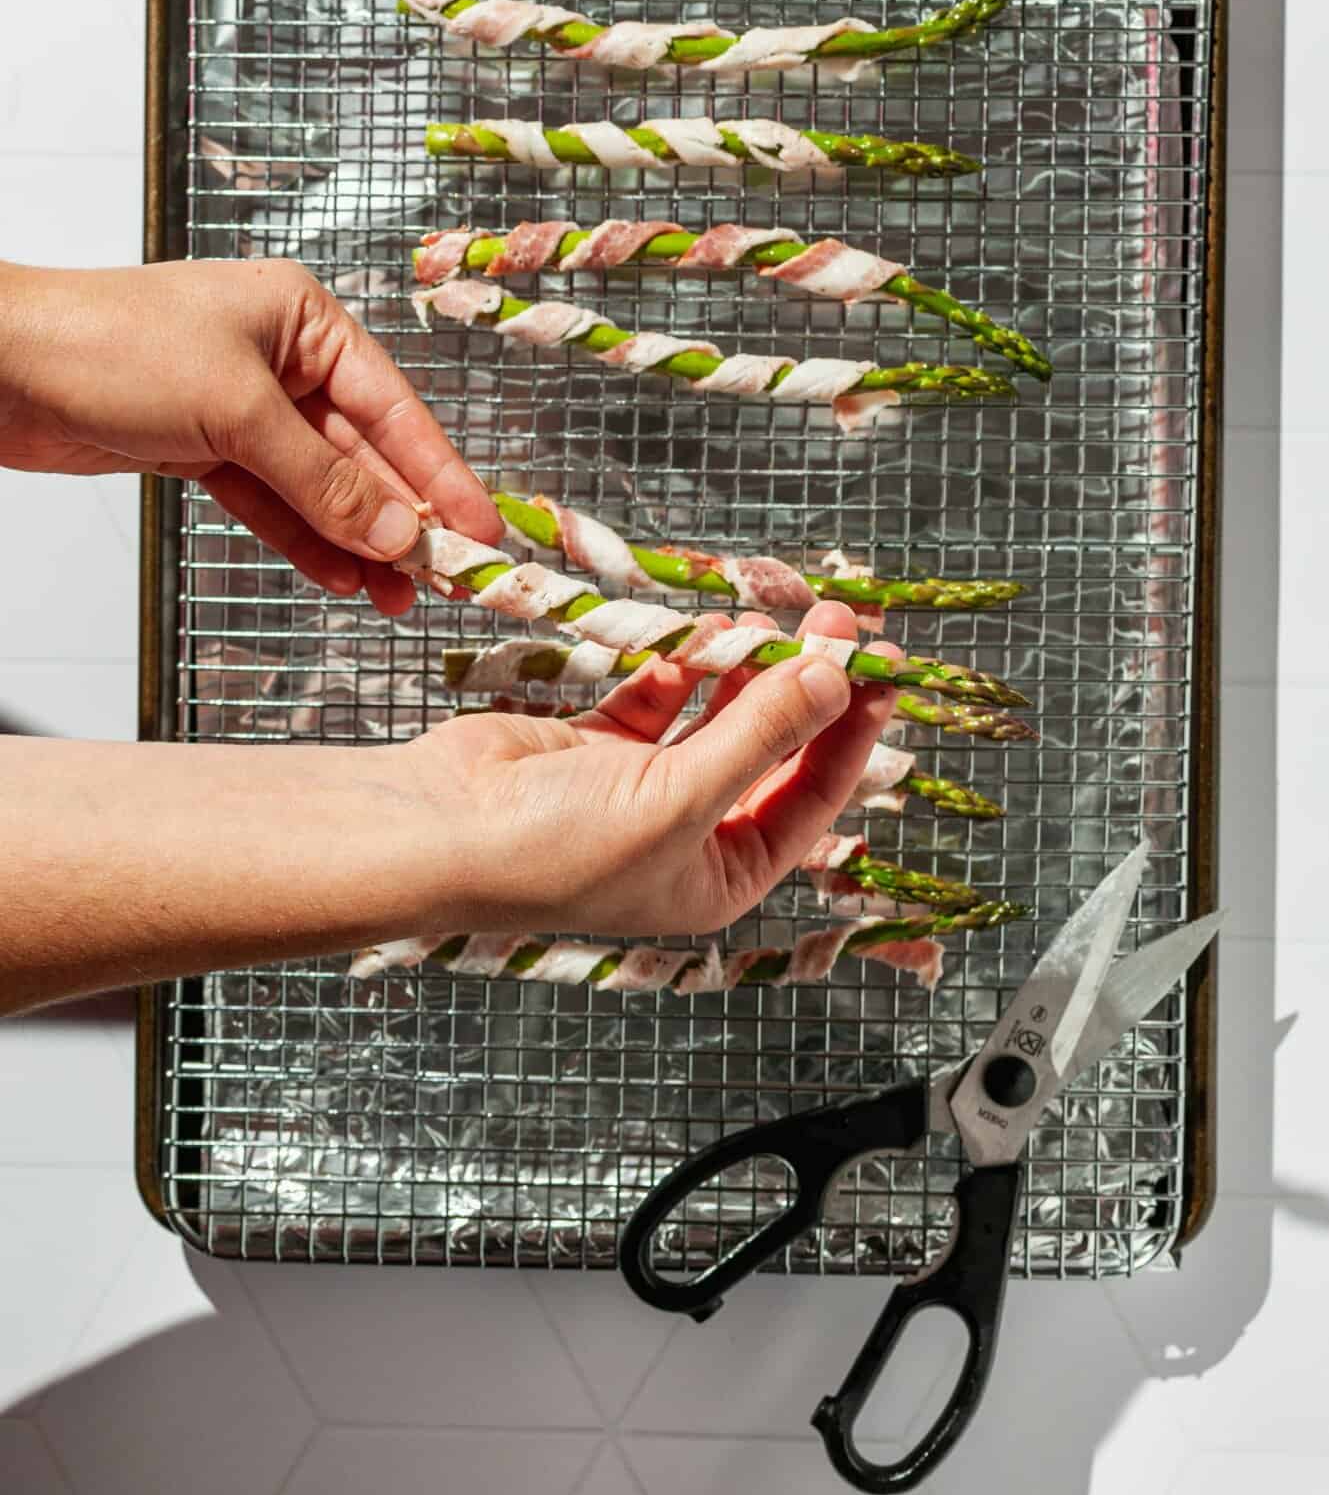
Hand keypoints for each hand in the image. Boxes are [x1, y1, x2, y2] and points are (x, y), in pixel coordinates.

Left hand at [0, 256, 500, 611]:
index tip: (481, 529)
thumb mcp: (236, 411)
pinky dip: (304, 541)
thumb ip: (322, 480)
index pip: (393, 406)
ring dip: (357, 542)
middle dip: (401, 518)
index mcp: (302, 319)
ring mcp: (239, 407)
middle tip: (449, 578)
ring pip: (318, 486)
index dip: (441, 473)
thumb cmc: (110, 346)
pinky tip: (341, 577)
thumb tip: (397, 532)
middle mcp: (279, 360)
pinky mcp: (200, 448)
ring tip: (400, 597)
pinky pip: (271, 503)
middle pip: (362, 452)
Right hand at [397, 601, 896, 937]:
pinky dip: (679, 667)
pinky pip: (660, 698)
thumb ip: (759, 733)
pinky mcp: (598, 747)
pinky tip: (697, 641)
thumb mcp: (678, 797)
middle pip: (773, 748)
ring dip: (744, 669)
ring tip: (763, 620)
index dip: (852, 728)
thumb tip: (835, 679)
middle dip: (805, 685)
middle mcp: (690, 835)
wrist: (433, 831)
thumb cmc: (552, 849)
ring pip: (718, 716)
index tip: (881, 666)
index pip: (813, 795)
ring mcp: (642, 788)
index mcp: (721, 876)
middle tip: (838, 618)